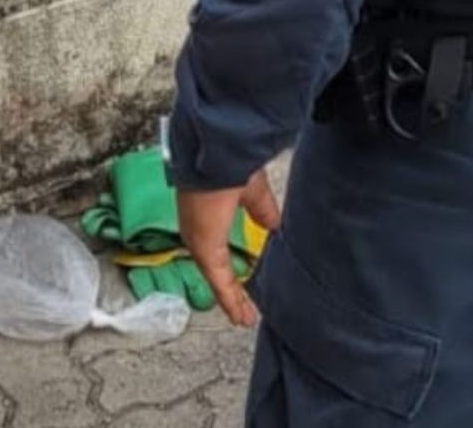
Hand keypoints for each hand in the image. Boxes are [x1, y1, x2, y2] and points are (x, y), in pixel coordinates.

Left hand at [177, 169, 281, 326]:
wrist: (218, 154)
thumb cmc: (229, 164)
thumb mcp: (253, 192)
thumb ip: (263, 212)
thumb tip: (273, 228)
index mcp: (207, 215)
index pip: (218, 249)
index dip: (231, 267)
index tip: (243, 284)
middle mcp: (198, 231)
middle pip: (216, 269)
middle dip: (231, 290)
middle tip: (244, 311)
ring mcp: (198, 240)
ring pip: (217, 278)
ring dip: (232, 299)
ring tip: (245, 317)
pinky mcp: (204, 248)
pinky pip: (219, 280)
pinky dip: (231, 299)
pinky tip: (241, 315)